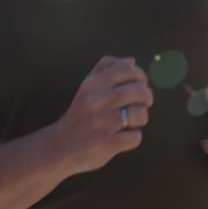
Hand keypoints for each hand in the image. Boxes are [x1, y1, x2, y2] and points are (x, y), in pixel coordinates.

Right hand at [58, 56, 151, 173]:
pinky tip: (122, 137)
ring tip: (130, 122)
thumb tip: (131, 61)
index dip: (141, 77)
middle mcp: (96, 101)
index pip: (129, 69)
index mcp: (92, 84)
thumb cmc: (80, 115)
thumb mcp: (87, 88)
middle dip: (147, 98)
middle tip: (141, 105)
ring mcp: (102, 123)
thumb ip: (106, 69)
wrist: (61, 147)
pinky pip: (136, 137)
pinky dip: (133, 138)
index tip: (139, 86)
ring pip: (141, 114)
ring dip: (141, 119)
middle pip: (140, 91)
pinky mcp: (107, 143)